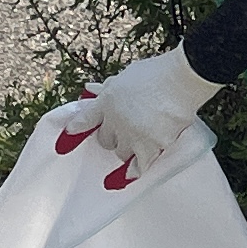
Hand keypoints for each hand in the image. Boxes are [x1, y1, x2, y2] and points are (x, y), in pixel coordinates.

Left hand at [58, 43, 223, 183]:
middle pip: (105, 140)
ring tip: (139, 142)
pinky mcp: (151, 146)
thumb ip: (108, 88)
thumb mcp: (126, 76)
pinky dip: (134, 171)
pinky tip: (130, 174)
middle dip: (112, 137)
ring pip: (121, 153)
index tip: (63, 143)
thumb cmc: (158, 73)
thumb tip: (90, 89)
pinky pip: (138, 166)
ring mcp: (133, 134)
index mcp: (108, 100)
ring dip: (127, 149)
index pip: (86, 119)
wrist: (183, 79)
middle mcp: (116, 119)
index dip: (75, 130)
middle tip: (125, 131)